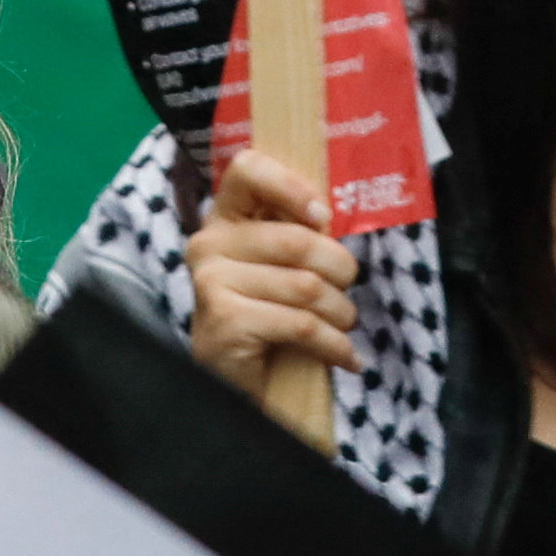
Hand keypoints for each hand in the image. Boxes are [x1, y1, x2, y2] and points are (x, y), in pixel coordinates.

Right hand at [182, 140, 359, 408]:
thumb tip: (336, 211)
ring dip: (340, 311)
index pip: (247, 169)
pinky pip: (299, 323)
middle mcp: (207, 244)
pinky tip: (344, 355)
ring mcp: (210, 282)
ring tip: (344, 325)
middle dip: (339, 269)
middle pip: (295, 239)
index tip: (323, 217)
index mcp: (223, 219)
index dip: (291, 186)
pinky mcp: (223, 321)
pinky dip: (333, 343)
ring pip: (304, 285)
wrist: (239, 387)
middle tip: (348, 289)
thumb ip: (299, 230)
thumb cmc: (271, 316)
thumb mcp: (283, 265)